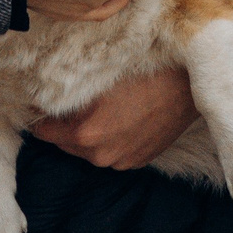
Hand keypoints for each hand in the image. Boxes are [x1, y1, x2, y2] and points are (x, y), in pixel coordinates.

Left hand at [31, 66, 198, 169]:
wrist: (191, 82)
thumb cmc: (145, 71)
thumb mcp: (97, 76)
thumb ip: (66, 91)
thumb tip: (42, 95)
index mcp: (85, 134)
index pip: (43, 131)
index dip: (41, 113)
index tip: (43, 100)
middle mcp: (101, 155)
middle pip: (64, 143)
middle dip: (64, 124)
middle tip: (72, 100)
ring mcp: (122, 161)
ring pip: (89, 149)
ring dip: (88, 132)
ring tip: (101, 107)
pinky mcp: (139, 161)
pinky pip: (112, 151)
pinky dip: (110, 138)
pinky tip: (121, 116)